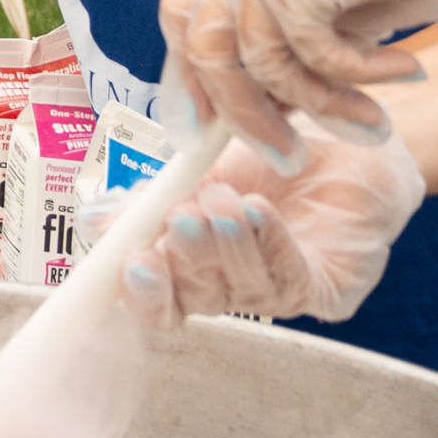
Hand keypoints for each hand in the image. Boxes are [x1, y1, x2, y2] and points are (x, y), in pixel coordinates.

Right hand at [109, 121, 427, 325]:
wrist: (344, 136)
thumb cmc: (268, 154)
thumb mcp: (198, 168)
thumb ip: (151, 198)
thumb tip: (93, 224)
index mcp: (193, 264)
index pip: (160, 301)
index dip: (143, 294)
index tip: (130, 263)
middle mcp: (233, 287)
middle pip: (198, 298)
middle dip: (186, 258)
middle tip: (183, 217)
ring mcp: (281, 292)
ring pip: (245, 292)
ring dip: (230, 246)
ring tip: (225, 200)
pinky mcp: (330, 290)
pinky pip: (293, 279)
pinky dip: (271, 244)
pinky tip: (260, 211)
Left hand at [160, 0, 437, 150]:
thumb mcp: (331, 13)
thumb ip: (294, 51)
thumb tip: (272, 108)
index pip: (183, 24)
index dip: (187, 83)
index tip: (200, 134)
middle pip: (209, 55)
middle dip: (246, 118)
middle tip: (287, 157)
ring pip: (264, 66)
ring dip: (322, 108)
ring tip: (370, 124)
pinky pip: (315, 55)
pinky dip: (360, 75)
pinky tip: (402, 70)